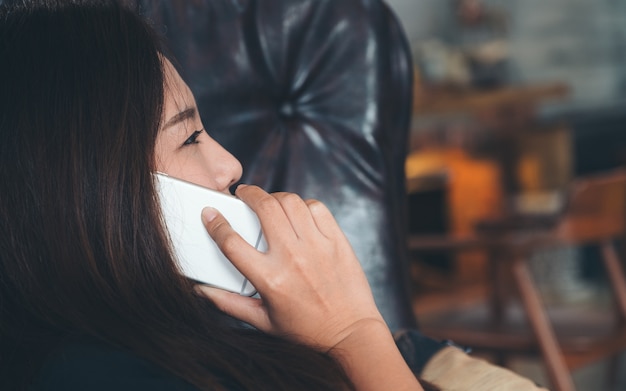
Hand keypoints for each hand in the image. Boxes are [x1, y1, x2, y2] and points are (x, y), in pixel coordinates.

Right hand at [195, 184, 384, 350]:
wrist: (350, 333)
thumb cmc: (307, 329)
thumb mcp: (263, 321)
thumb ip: (229, 304)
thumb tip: (202, 291)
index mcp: (270, 279)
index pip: (232, 243)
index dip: (216, 224)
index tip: (211, 213)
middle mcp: (292, 258)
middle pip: (264, 208)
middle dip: (249, 194)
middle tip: (244, 194)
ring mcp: (317, 246)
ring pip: (291, 202)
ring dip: (276, 197)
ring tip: (271, 202)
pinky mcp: (337, 241)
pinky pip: (317, 208)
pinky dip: (304, 205)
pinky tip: (299, 213)